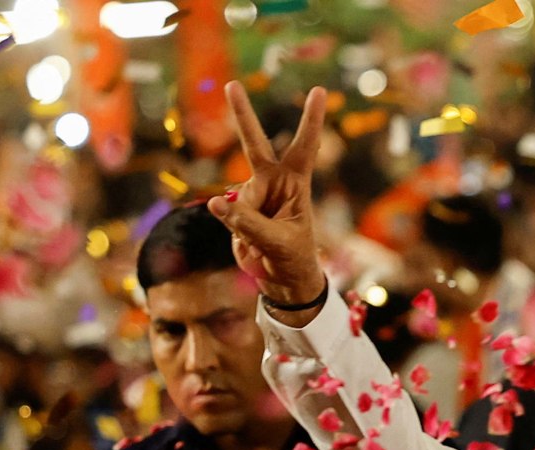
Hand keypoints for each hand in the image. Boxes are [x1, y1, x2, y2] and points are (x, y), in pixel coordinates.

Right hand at [206, 82, 328, 311]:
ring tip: (263, 244)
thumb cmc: (292, 258)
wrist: (282, 278)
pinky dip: (235, 231)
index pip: (304, 147)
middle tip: (232, 85)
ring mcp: (252, 194)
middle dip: (243, 115)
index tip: (318, 90)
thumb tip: (216, 203)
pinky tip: (250, 243)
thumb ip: (248, 223)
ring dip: (245, 225)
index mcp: (295, 184)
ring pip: (236, 201)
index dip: (311, 120)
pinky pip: (225, 214)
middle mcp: (273, 182)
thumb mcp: (276, 243)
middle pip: (254, 144)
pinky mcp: (235, 209)